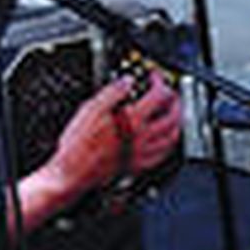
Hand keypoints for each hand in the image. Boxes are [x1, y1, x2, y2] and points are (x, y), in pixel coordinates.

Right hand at [45, 75, 182, 194]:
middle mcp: (142, 137)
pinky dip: (168, 145)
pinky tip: (165, 141)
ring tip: (174, 114)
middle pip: (172, 116)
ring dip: (177, 122)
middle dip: (176, 101)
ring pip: (172, 137)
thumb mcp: (90, 109)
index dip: (160, 81)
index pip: (159, 95)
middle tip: (172, 94)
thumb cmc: (78, 145)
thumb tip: (128, 81)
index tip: (155, 77)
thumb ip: (113, 92)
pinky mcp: (137, 166)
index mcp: (133, 120)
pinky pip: (162, 155)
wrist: (71, 172)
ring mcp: (142, 153)